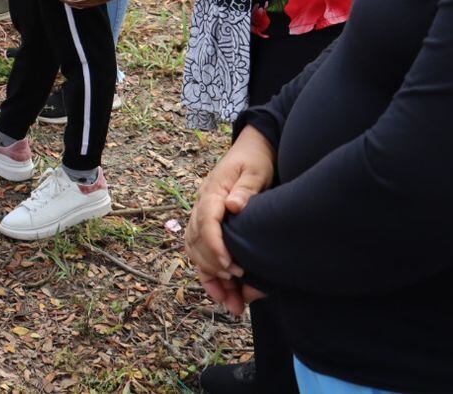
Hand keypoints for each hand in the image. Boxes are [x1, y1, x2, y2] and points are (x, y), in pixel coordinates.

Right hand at [185, 127, 274, 283]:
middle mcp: (202, 206)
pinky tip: (223, 293)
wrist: (252, 150)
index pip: (205, 221)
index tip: (230, 266)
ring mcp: (202, 217)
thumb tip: (233, 206)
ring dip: (210, 278)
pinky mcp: (208, 226)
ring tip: (230, 302)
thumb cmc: (256, 161)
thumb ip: (246, 188)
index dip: (215, 246)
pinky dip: (209, 275)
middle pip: (196, 242)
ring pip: (195, 252)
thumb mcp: (256, 171)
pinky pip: (200, 253)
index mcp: (212, 193)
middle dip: (213, 268)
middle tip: (236, 285)